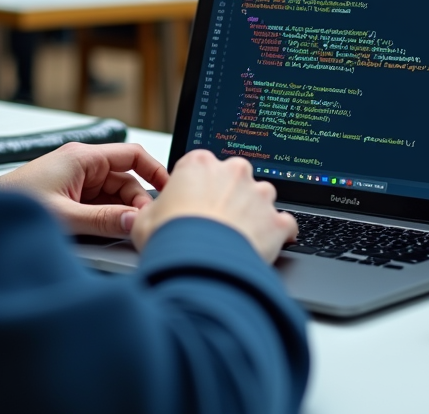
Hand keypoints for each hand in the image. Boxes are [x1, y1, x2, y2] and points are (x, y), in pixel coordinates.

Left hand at [0, 142, 168, 236]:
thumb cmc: (13, 204)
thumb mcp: (64, 217)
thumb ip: (102, 221)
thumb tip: (133, 223)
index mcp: (82, 158)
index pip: (132, 156)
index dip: (155, 171)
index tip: (169, 189)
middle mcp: (81, 166)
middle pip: (126, 181)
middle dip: (135, 204)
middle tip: (140, 227)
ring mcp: (76, 182)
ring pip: (113, 196)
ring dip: (120, 215)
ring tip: (123, 234)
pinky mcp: (69, 196)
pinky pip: (99, 205)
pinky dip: (106, 219)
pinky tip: (106, 235)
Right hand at [131, 151, 297, 262]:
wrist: (198, 264)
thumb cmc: (170, 238)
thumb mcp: (143, 219)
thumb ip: (153, 210)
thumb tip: (146, 216)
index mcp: (200, 164)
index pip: (203, 167)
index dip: (199, 187)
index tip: (196, 203)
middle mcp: (234, 172)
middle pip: (236, 179)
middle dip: (230, 198)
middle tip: (216, 224)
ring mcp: (259, 195)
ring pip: (262, 199)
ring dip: (254, 215)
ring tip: (238, 239)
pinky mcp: (277, 221)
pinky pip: (284, 225)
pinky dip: (278, 236)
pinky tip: (265, 248)